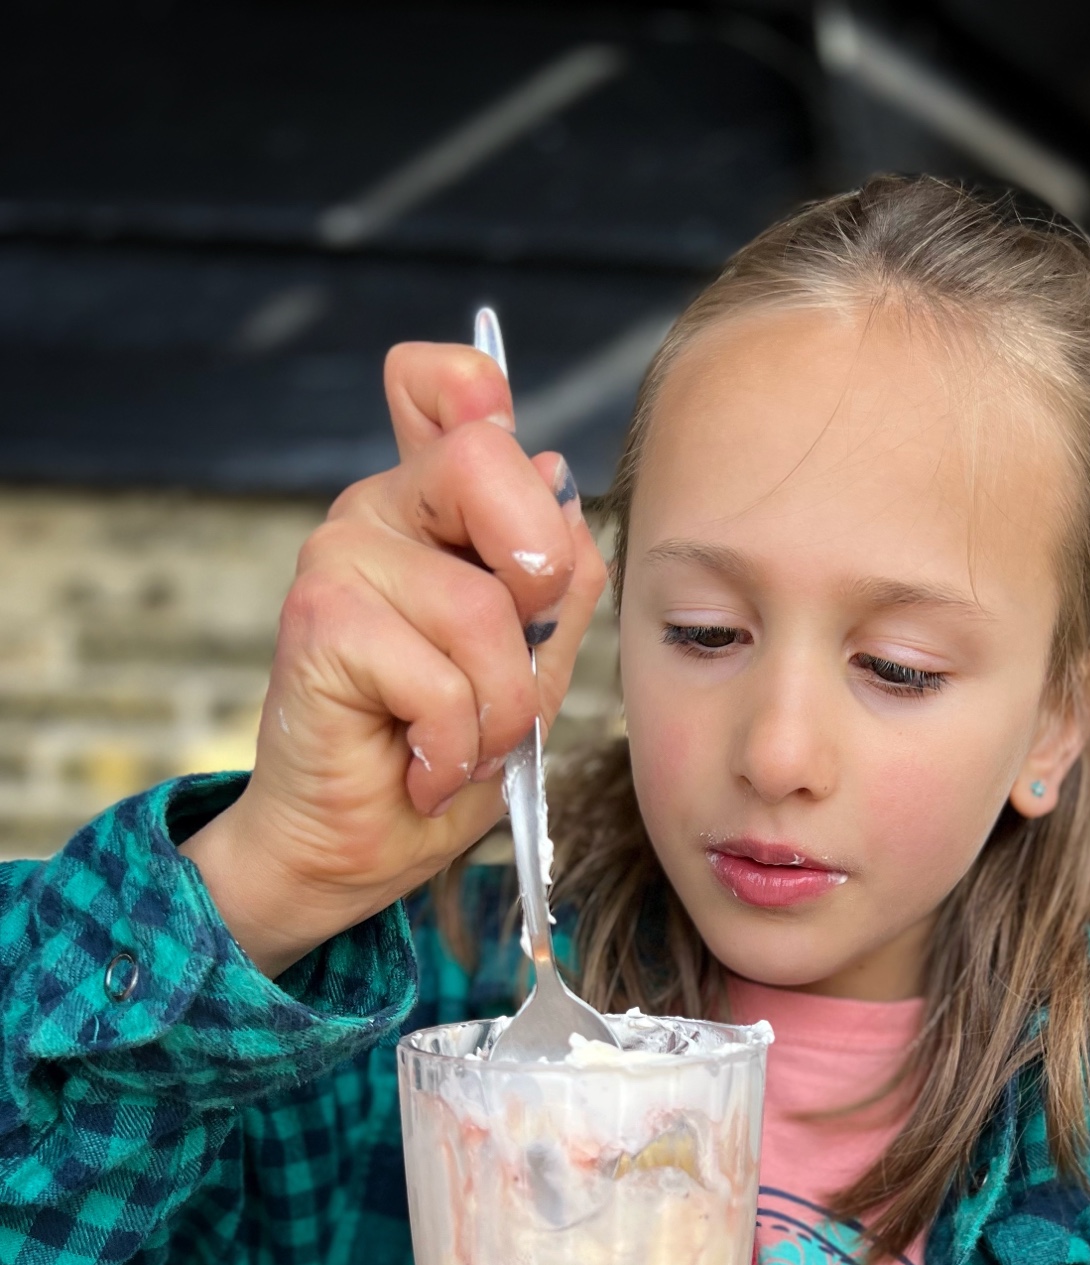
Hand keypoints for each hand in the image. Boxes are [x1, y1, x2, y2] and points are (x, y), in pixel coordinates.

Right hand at [182, 341, 607, 975]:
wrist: (358, 845)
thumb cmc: (443, 750)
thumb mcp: (536, 661)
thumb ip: (558, 576)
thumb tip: (562, 486)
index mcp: (432, 504)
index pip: (454, 386)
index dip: (492, 410)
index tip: (514, 521)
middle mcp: (377, 510)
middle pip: (487, 460)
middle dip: (538, 581)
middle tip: (512, 664)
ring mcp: (339, 559)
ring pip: (482, 609)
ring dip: (499, 710)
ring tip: (458, 743)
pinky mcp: (319, 625)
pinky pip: (441, 679)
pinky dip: (453, 747)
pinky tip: (420, 765)